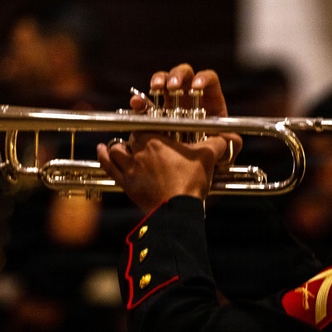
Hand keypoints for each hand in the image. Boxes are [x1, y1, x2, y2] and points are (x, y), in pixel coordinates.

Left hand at [98, 64, 241, 211]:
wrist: (178, 210)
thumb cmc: (191, 182)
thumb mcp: (208, 157)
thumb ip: (218, 143)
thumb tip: (230, 137)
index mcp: (157, 138)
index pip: (147, 122)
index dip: (150, 122)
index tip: (153, 125)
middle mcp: (140, 149)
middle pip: (133, 135)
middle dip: (138, 137)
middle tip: (147, 142)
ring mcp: (130, 167)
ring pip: (117, 148)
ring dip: (119, 146)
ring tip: (122, 145)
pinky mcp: (126, 183)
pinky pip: (109, 165)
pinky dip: (104, 156)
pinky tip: (102, 149)